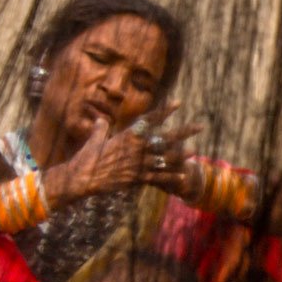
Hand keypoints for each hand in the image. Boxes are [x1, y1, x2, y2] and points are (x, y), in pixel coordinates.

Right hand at [49, 115, 198, 201]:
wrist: (81, 178)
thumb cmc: (86, 158)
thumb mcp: (94, 139)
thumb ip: (101, 128)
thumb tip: (101, 120)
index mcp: (127, 135)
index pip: (150, 119)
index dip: (165, 111)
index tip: (178, 103)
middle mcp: (136, 148)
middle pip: (165, 137)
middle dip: (184, 131)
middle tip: (200, 126)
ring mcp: (138, 163)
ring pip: (166, 158)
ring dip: (182, 155)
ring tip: (195, 150)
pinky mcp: (137, 178)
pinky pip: (158, 178)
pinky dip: (171, 177)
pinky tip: (183, 176)